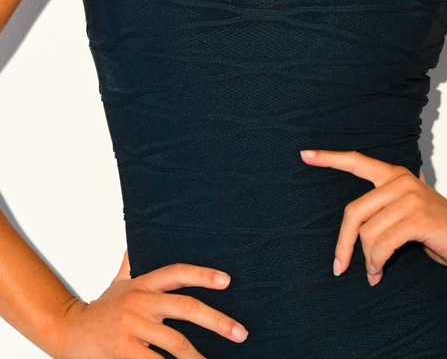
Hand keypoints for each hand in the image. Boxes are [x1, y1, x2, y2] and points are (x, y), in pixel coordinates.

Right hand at [53, 251, 247, 358]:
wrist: (67, 332)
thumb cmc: (99, 309)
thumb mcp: (117, 283)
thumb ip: (131, 263)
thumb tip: (137, 239)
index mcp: (143, 285)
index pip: (177, 273)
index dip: (203, 275)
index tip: (227, 280)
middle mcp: (140, 302)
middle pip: (187, 308)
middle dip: (218, 321)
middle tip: (240, 332)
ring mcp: (132, 328)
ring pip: (175, 343)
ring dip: (198, 357)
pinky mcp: (123, 352)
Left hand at [300, 149, 446, 285]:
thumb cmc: (439, 228)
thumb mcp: (408, 212)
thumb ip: (384, 210)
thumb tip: (355, 234)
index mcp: (394, 176)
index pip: (356, 161)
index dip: (329, 158)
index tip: (304, 155)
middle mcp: (400, 181)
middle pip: (353, 212)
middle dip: (343, 244)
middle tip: (339, 267)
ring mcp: (410, 197)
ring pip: (368, 233)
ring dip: (367, 260)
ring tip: (374, 272)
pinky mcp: (418, 218)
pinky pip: (382, 244)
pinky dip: (377, 263)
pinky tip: (380, 272)